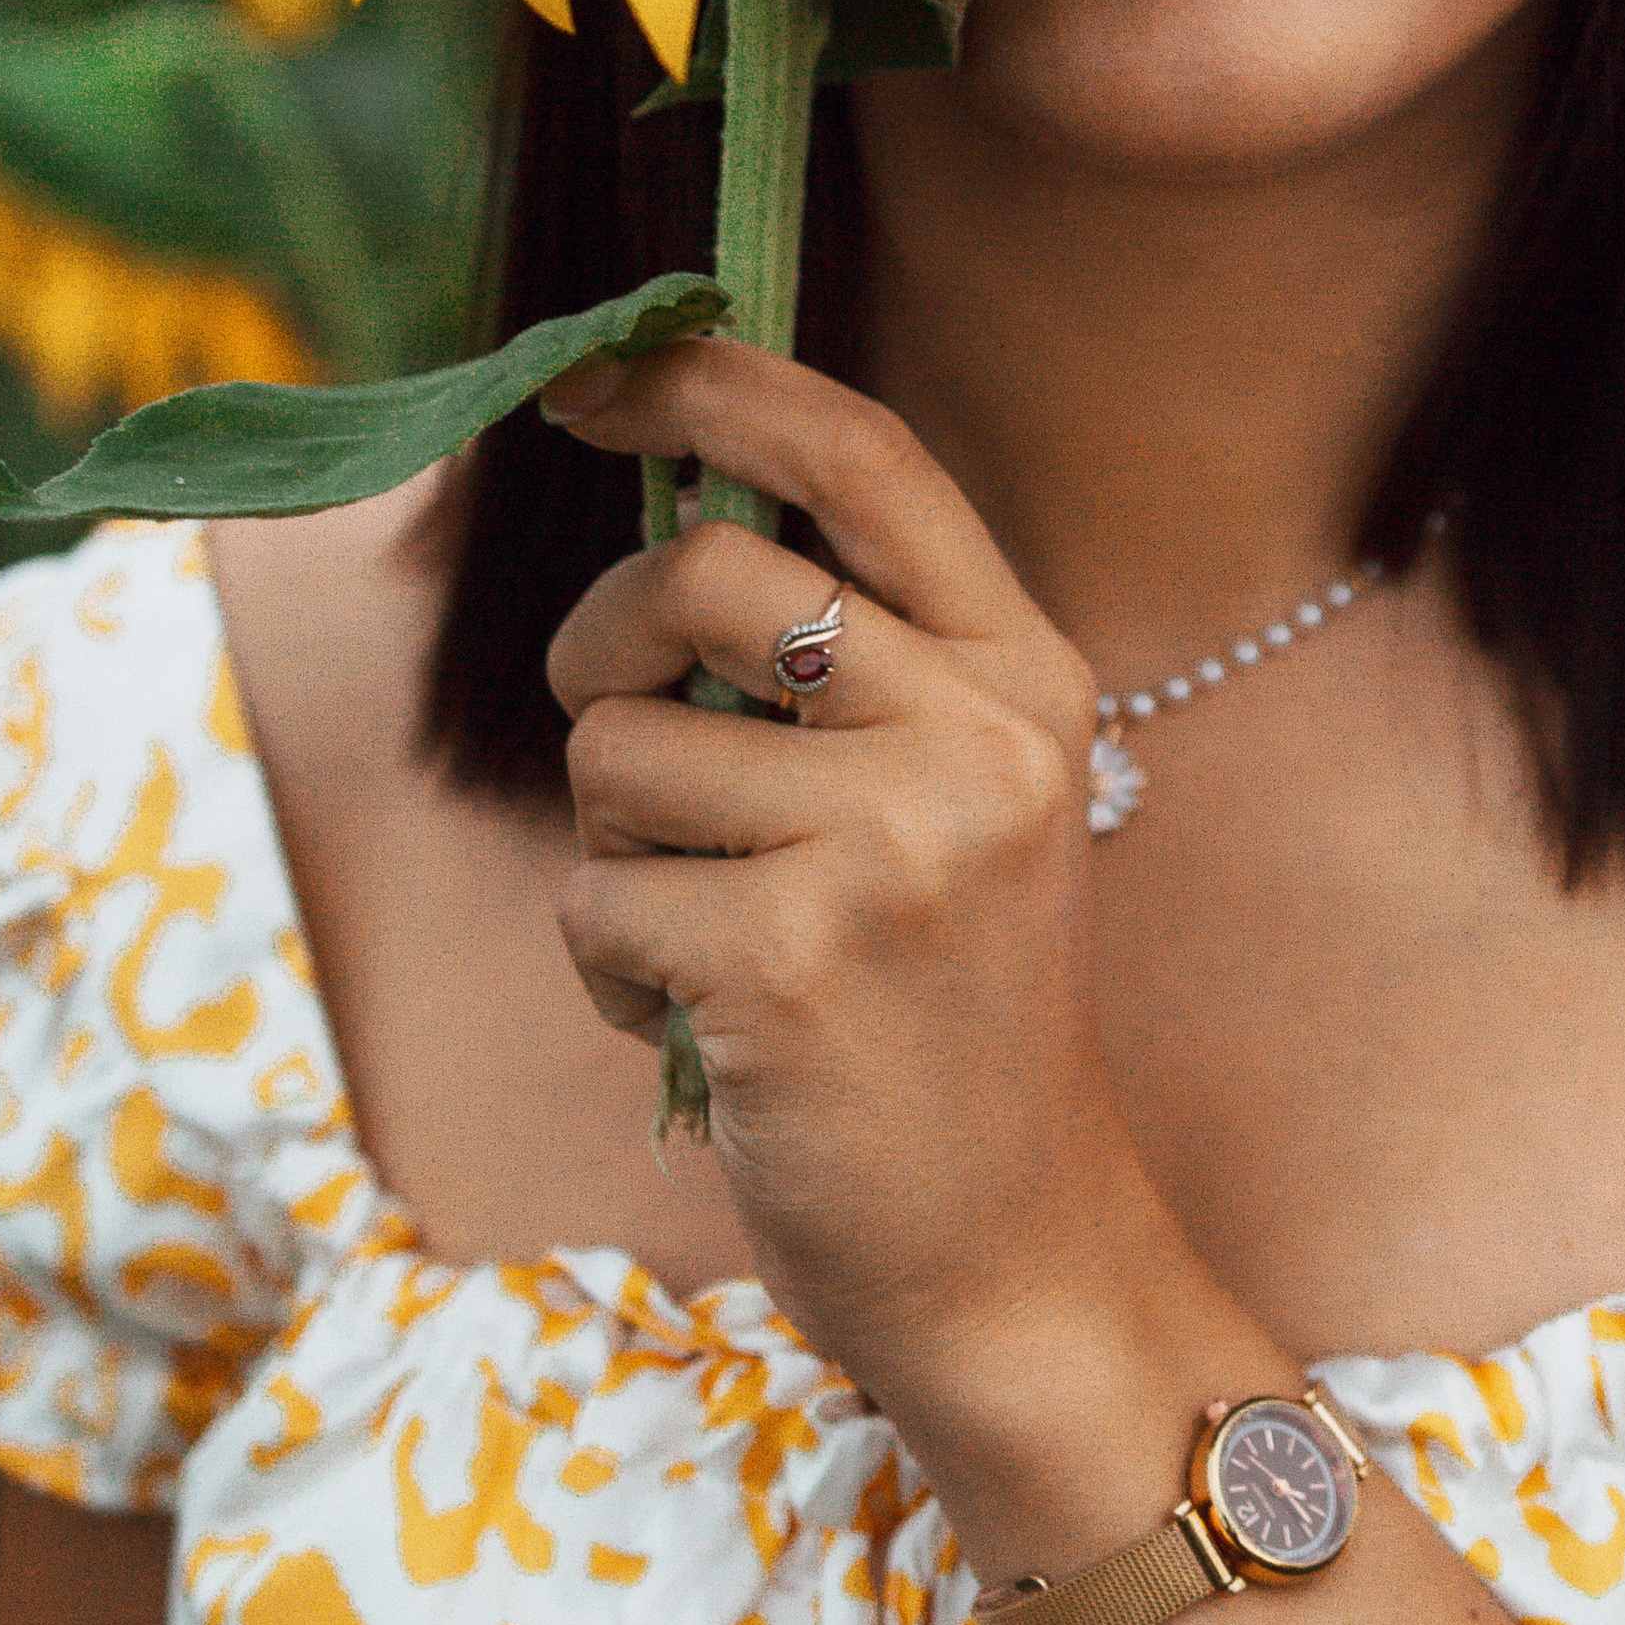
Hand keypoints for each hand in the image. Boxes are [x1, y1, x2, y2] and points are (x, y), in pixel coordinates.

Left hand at [540, 336, 1160, 1441]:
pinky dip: (613, 970)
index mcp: (1029, 673)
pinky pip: (596, 900)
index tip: (596, 374)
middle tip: (618, 737)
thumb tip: (661, 524)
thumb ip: (852, 667)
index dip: (716, 384)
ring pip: (615, 752)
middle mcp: (980, 737)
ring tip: (713, 938)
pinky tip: (710, 1026)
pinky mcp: (786, 959)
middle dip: (598, 649)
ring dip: (617, 853)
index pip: (866, 457)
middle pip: (694, 574)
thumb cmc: (948, 1019)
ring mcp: (890, 847)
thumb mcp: (958, 803)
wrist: (1016, 1251)